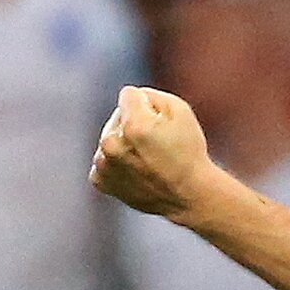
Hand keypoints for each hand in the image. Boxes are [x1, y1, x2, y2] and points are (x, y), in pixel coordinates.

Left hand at [89, 87, 217, 219]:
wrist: (188, 195)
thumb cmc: (188, 151)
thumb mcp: (180, 110)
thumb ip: (150, 95)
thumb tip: (131, 97)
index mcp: (133, 125)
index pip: (129, 95)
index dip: (147, 104)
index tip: (160, 121)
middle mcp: (112, 145)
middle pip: (118, 116)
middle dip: (134, 122)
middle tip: (157, 143)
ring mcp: (104, 164)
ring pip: (110, 137)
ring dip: (124, 143)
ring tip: (148, 158)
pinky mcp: (101, 181)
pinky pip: (104, 159)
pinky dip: (117, 163)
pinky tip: (137, 169)